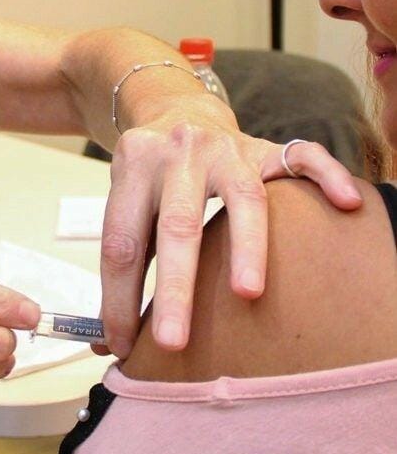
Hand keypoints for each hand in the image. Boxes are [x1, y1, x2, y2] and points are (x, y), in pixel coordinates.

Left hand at [97, 97, 361, 357]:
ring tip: (247, 294)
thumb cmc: (150, 174)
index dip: (119, 298)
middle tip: (173, 341)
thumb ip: (122, 263)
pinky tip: (345, 205)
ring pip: (243, 196)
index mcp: (133, 169)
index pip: (122, 243)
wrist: (176, 108)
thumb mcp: (123, 202)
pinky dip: (326, 178)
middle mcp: (179, 154)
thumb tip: (109, 340)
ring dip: (246, 247)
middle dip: (175, 288)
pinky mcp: (265, 147)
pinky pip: (302, 158)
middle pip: (177, 225)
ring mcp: (226, 148)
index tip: (122, 344)